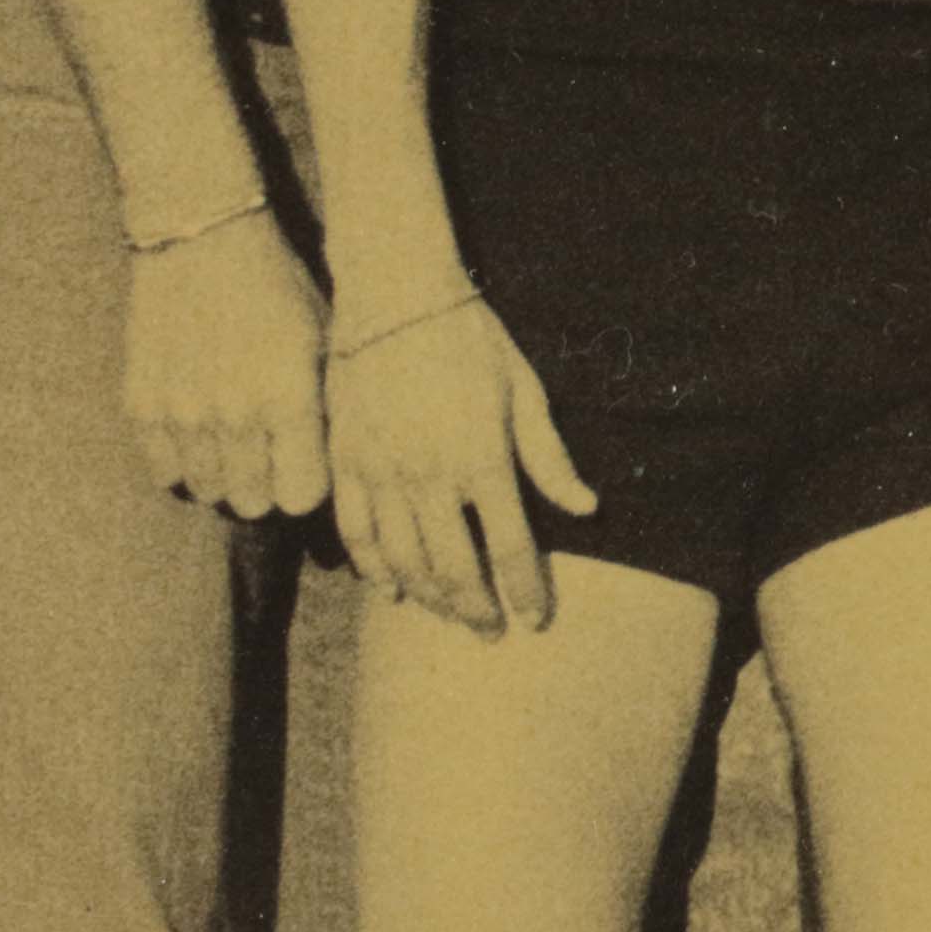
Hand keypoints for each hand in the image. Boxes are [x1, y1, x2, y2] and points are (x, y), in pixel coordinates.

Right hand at [117, 214, 327, 521]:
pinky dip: (183, 462)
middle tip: (269, 455)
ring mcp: (182, 413)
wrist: (202, 240)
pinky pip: (164, 473)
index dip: (307, 485)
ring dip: (225, 475)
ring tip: (235, 439)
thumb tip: (343, 466)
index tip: (306, 466)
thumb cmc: (279, 287)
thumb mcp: (324, 340)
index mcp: (289, 397)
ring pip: (209, 491)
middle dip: (267, 486)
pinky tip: (199, 431)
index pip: (300, 496)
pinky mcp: (141, 405)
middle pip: (253, 503)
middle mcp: (234, 413)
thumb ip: (331, 407)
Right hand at [324, 283, 590, 642]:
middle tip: (492, 634)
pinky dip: (374, 569)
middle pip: (454, 568)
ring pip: (403, 560)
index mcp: (481, 459)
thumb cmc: (471, 339)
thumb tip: (586, 509)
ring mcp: (379, 472)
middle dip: (477, 610)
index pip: (511, 548)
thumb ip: (549, 458)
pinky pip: (355, 531)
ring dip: (430, 598)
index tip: (537, 620)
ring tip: (452, 616)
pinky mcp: (344, 461)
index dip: (525, 591)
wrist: (395, 297)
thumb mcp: (524, 391)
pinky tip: (392, 590)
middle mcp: (428, 475)